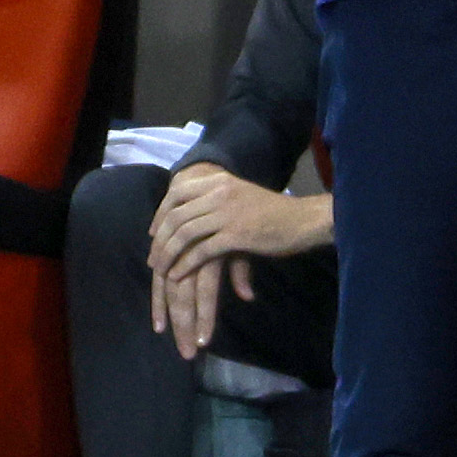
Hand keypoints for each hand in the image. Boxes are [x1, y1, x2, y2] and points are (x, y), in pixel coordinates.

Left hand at [146, 163, 333, 357]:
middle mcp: (220, 193)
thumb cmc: (274, 213)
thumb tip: (192, 217)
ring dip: (168, 254)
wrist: (303, 221)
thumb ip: (215, 205)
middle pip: (176, 215)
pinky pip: (201, 250)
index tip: (153, 233)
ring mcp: (227, 213)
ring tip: (161, 271)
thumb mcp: (241, 199)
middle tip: (153, 259)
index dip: (160, 213)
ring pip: (184, 233)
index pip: (177, 192)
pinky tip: (178, 275)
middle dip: (160, 240)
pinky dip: (185, 264)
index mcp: (220, 181)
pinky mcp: (236, 235)